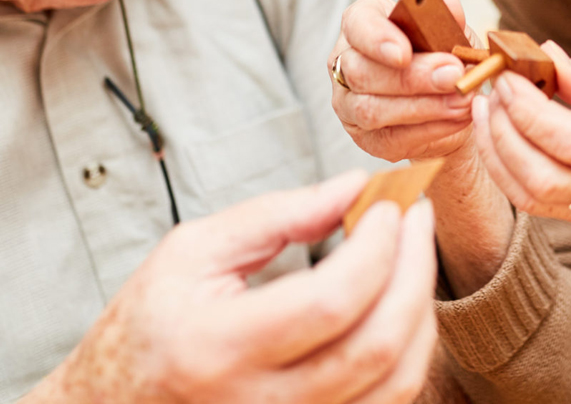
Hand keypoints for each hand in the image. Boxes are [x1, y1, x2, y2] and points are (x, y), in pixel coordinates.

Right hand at [33, 172, 438, 403]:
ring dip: (420, 312)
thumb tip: (353, 187)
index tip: (391, 203)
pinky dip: (408, 354)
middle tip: (417, 218)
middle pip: (376, 348)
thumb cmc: (149, 323)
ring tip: (413, 256)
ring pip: (394, 388)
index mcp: (219, 346)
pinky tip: (400, 306)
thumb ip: (276, 215)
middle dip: (414, 271)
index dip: (377, 248)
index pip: (329, 303)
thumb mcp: (194, 250)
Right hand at [329, 0, 473, 163]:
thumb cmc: (438, 55)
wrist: (446, 99)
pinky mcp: (365, 138)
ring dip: (423, 107)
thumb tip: (448, 2)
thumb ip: (446, 17)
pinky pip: (390, 139)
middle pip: (363, 72)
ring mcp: (348, 103)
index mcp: (360, 24)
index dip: (377, 39)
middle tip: (454, 75)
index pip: (357, 24)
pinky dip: (428, 130)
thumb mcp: (447, 31)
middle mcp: (344, 62)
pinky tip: (457, 119)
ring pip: (372, 109)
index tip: (405, 53)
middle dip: (412, 77)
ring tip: (462, 100)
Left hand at [473, 42, 570, 317]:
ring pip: (530, 196)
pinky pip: (530, 201)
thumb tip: (544, 54)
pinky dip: (503, 166)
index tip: (506, 76)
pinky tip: (495, 131)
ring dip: (494, 149)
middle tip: (489, 89)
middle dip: (503, 131)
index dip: (529, 110)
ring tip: (484, 106)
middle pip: (543, 177)